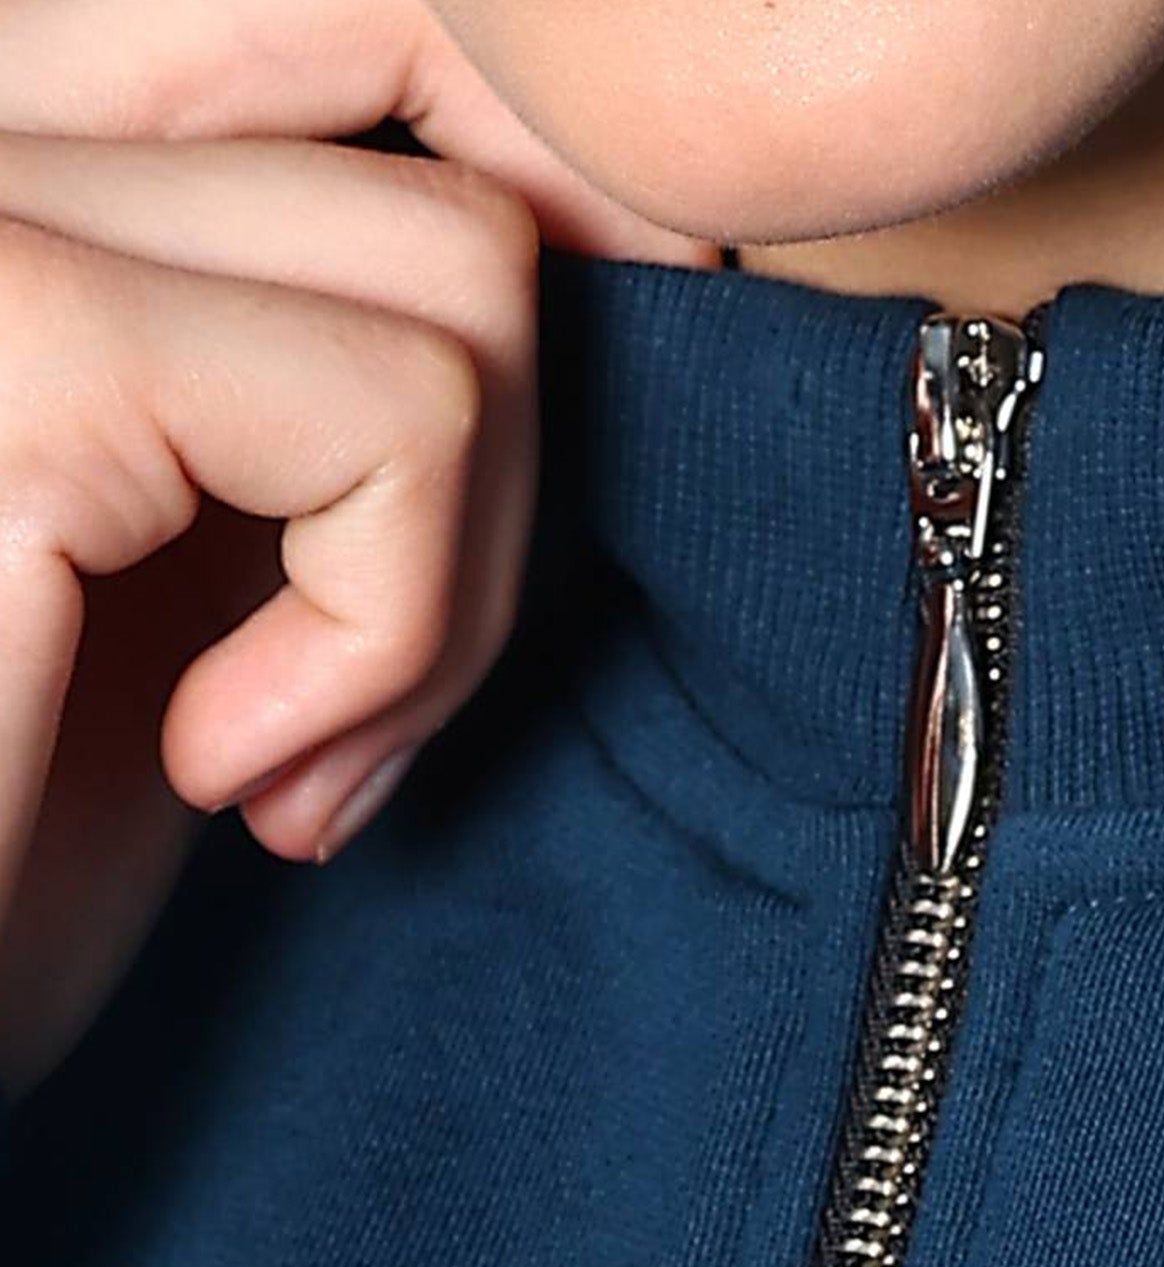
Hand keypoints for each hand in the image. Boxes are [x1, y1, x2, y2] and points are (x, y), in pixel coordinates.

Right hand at [0, 0, 713, 1094]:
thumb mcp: (188, 596)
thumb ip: (308, 415)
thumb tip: (586, 279)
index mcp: (23, 175)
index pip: (367, 53)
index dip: (523, 265)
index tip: (462, 550)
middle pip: (444, 142)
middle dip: (496, 479)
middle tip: (371, 720)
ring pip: (467, 272)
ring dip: (445, 594)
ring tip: (290, 771)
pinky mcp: (24, 342)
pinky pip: (401, 414)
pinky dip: (390, 640)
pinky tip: (225, 777)